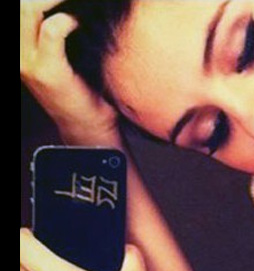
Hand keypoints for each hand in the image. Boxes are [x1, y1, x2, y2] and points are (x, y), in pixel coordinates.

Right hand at [20, 0, 120, 145]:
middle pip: (22, 3)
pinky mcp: (47, 71)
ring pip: (28, 9)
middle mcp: (18, 51)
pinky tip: (80, 22)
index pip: (21, 6)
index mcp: (21, 45)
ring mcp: (28, 62)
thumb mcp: (66, 54)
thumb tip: (77, 5)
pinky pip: (53, 31)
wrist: (86, 127)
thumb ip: (60, 30)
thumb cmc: (84, 89)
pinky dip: (69, 20)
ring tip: (76, 1)